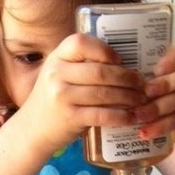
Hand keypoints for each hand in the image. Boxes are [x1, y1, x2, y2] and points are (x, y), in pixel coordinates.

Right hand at [19, 33, 145, 152]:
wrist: (32, 130)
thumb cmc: (53, 102)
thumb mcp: (59, 76)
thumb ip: (81, 66)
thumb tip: (122, 64)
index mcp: (57, 58)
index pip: (82, 43)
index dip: (105, 50)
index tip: (121, 60)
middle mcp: (57, 74)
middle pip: (100, 71)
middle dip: (127, 78)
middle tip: (142, 84)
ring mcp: (62, 96)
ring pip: (104, 93)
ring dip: (128, 97)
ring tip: (141, 100)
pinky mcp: (70, 118)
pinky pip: (102, 114)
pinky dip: (120, 116)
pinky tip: (131, 117)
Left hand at [134, 44, 174, 142]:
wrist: (173, 122)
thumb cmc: (156, 93)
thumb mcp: (148, 78)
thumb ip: (138, 71)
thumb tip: (108, 69)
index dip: (173, 59)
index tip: (155, 69)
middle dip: (166, 84)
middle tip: (145, 93)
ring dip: (158, 108)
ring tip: (138, 115)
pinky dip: (160, 127)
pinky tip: (145, 131)